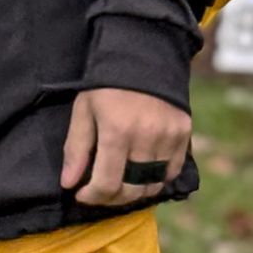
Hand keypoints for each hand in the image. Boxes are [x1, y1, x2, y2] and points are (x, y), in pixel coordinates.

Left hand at [59, 85, 190, 208]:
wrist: (144, 54)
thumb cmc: (106, 84)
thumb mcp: (84, 110)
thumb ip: (76, 148)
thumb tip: (69, 184)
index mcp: (117, 131)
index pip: (106, 184)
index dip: (92, 197)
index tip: (81, 194)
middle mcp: (146, 136)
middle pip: (131, 190)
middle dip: (111, 198)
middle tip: (100, 192)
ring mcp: (169, 136)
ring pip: (153, 184)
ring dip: (134, 191)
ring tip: (120, 184)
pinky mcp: (184, 133)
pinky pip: (172, 171)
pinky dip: (157, 178)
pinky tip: (142, 173)